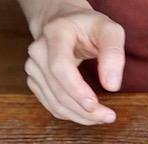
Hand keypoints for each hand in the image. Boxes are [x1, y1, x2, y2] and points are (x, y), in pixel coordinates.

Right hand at [21, 1, 124, 124]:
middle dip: (84, 110)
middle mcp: (39, 50)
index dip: (76, 89)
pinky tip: (87, 113)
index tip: (94, 105)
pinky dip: (71, 114)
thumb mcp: (109, 30)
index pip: (60, 66)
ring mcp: (33, 67)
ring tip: (102, 117)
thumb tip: (112, 86)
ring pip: (55, 103)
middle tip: (108, 117)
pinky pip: (52, 105)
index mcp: (55, 33)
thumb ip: (114, 54)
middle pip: (58, 90)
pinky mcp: (34, 81)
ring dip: (80, 116)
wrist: (64, 22)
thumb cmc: (89, 26)